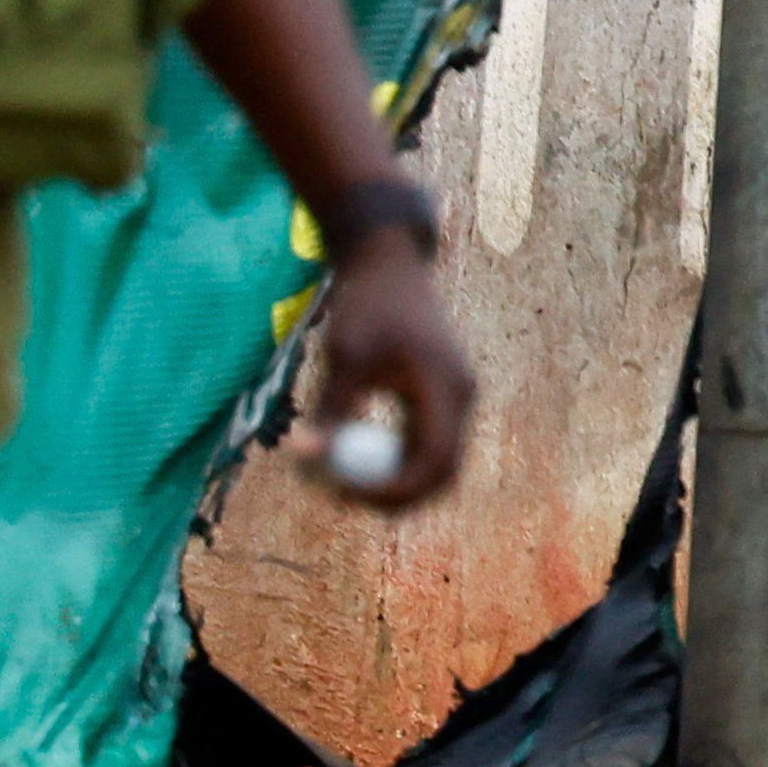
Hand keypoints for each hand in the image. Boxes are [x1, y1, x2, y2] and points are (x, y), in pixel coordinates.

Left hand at [291, 224, 473, 511]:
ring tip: (338, 478)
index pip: (435, 461)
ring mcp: (454, 398)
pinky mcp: (441, 396)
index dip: (395, 490)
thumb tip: (306, 457)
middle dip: (396, 495)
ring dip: (393, 481)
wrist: (390, 264)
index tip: (347, 496)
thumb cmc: (367, 303)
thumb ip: (331, 409)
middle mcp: (461, 398)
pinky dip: (393, 460)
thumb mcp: (345, 355)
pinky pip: (424, 445)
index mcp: (446, 387)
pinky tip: (352, 455)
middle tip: (343, 502)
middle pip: (441, 472)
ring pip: (433, 463)